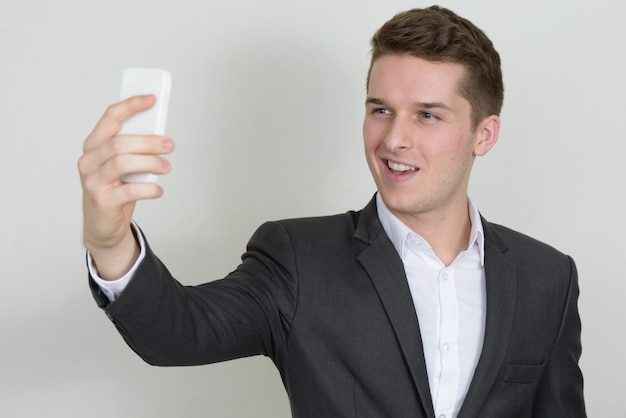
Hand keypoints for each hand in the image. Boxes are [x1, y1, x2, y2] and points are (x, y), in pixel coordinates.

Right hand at [78, 95, 174, 279]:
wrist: (102, 226)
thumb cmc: (115, 190)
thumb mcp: (122, 166)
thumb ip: (133, 150)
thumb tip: (160, 134)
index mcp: (93, 146)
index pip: (110, 118)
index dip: (131, 106)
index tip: (152, 98)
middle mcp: (88, 161)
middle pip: (120, 143)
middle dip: (149, 141)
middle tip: (169, 145)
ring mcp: (92, 182)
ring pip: (123, 163)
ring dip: (151, 163)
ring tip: (166, 167)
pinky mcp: (102, 201)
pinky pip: (129, 190)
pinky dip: (149, 189)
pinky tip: (158, 190)